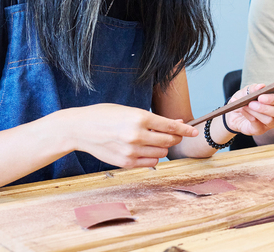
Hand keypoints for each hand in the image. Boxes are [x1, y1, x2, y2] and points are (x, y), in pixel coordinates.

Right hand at [62, 104, 197, 167]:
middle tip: (175, 134)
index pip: (170, 126)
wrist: (80, 128)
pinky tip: (145, 149)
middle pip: (169, 141)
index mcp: (139, 117)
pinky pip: (150, 162)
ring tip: (154, 140)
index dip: (185, 130)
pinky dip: (152, 157)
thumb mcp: (129, 110)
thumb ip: (152, 119)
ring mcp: (131, 151)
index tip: (194, 131)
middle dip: (175, 137)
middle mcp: (137, 135)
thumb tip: (176, 123)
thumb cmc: (104, 115)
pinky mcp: (126, 163)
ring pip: (161, 153)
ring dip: (163, 147)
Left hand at [224, 83, 273, 135]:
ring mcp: (270, 123)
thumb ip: (253, 88)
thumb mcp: (246, 91)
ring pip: (270, 120)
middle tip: (252, 103)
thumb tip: (261, 86)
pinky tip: (243, 110)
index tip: (261, 96)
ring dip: (256, 112)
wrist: (234, 112)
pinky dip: (249, 116)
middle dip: (267, 108)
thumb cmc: (245, 100)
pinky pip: (258, 125)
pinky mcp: (260, 130)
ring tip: (246, 106)